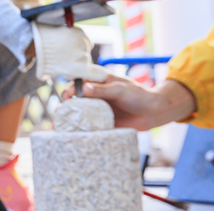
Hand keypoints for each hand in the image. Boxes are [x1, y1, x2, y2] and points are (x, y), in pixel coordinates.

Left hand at [32, 23, 108, 82]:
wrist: (37, 39)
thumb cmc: (44, 59)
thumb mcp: (54, 73)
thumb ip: (67, 76)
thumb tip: (73, 83)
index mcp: (78, 69)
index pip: (100, 75)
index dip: (99, 75)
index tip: (97, 74)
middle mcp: (83, 56)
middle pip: (87, 60)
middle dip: (78, 60)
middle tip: (66, 57)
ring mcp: (82, 43)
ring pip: (85, 49)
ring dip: (78, 49)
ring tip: (65, 48)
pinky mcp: (81, 33)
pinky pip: (84, 39)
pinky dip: (78, 40)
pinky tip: (68, 41)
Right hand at [62, 74, 196, 130]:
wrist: (154, 112)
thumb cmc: (139, 95)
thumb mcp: (121, 89)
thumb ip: (103, 89)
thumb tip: (84, 88)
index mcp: (98, 81)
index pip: (78, 82)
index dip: (70, 88)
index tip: (67, 96)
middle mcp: (95, 94)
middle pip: (75, 98)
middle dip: (65, 105)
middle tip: (60, 112)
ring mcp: (98, 109)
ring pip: (79, 113)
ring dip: (69, 118)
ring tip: (60, 124)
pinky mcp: (102, 122)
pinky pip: (89, 125)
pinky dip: (80, 129)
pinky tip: (71, 133)